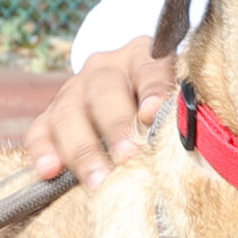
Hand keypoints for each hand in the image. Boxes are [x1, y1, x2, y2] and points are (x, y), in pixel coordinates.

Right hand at [26, 37, 174, 184]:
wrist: (128, 94)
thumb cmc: (162, 103)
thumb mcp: (176, 97)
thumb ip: (183, 113)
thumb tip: (197, 142)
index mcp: (142, 57)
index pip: (149, 67)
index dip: (152, 90)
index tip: (152, 114)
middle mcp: (105, 68)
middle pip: (104, 91)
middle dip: (115, 126)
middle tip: (127, 158)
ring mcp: (74, 89)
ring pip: (69, 112)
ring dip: (82, 149)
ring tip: (97, 181)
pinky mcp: (51, 114)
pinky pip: (40, 129)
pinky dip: (43, 150)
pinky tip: (48, 171)